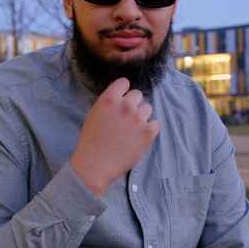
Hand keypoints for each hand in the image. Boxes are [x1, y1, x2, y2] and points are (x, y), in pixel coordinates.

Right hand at [69, 77, 160, 197]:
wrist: (95, 165)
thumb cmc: (91, 140)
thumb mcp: (93, 114)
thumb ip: (107, 100)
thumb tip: (119, 90)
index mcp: (110, 99)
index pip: (124, 82)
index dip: (123, 92)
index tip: (121, 102)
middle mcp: (125, 106)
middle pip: (138, 94)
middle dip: (133, 104)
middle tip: (125, 120)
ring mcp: (138, 119)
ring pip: (147, 108)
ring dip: (141, 117)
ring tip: (131, 130)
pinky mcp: (148, 133)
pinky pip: (156, 123)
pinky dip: (150, 129)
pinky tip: (139, 137)